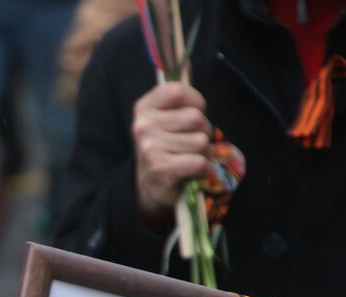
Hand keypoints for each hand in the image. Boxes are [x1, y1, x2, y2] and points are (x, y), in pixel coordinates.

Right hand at [131, 81, 214, 218]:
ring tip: (188, 158)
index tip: (192, 115)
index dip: (196, 103)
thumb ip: (178, 95)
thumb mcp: (165, 117)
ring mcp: (149, 148)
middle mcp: (143, 125)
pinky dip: (202, 169)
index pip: (180, 91)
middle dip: (202, 132)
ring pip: (200, 141)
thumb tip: (186, 59)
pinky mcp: (160, 169)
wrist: (147, 187)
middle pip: (195, 118)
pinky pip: (198, 162)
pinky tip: (191, 172)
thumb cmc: (164, 147)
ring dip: (202, 153)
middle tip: (190, 143)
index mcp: (144, 107)